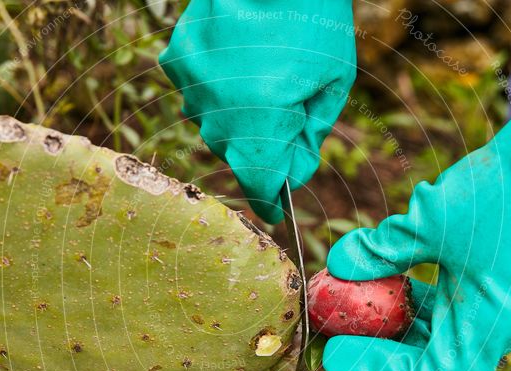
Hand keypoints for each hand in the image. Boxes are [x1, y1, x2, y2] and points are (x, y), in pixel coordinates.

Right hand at [159, 0, 355, 222]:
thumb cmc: (314, 17)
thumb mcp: (334, 81)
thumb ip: (311, 136)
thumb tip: (294, 175)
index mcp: (262, 122)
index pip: (260, 184)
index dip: (269, 201)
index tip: (275, 211)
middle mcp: (219, 112)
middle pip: (238, 154)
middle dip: (263, 146)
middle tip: (287, 110)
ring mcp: (192, 87)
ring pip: (214, 125)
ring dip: (237, 116)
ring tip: (261, 75)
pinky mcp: (176, 61)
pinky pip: (196, 94)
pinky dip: (215, 89)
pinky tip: (235, 62)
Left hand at [322, 32, 510, 370]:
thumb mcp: (433, 222)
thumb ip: (384, 248)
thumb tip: (341, 262)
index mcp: (488, 328)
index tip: (336, 351)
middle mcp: (498, 326)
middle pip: (433, 362)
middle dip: (382, 350)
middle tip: (341, 331)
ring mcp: (503, 304)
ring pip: (444, 333)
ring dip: (400, 323)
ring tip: (360, 302)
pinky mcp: (502, 281)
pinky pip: (456, 307)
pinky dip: (422, 298)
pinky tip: (397, 273)